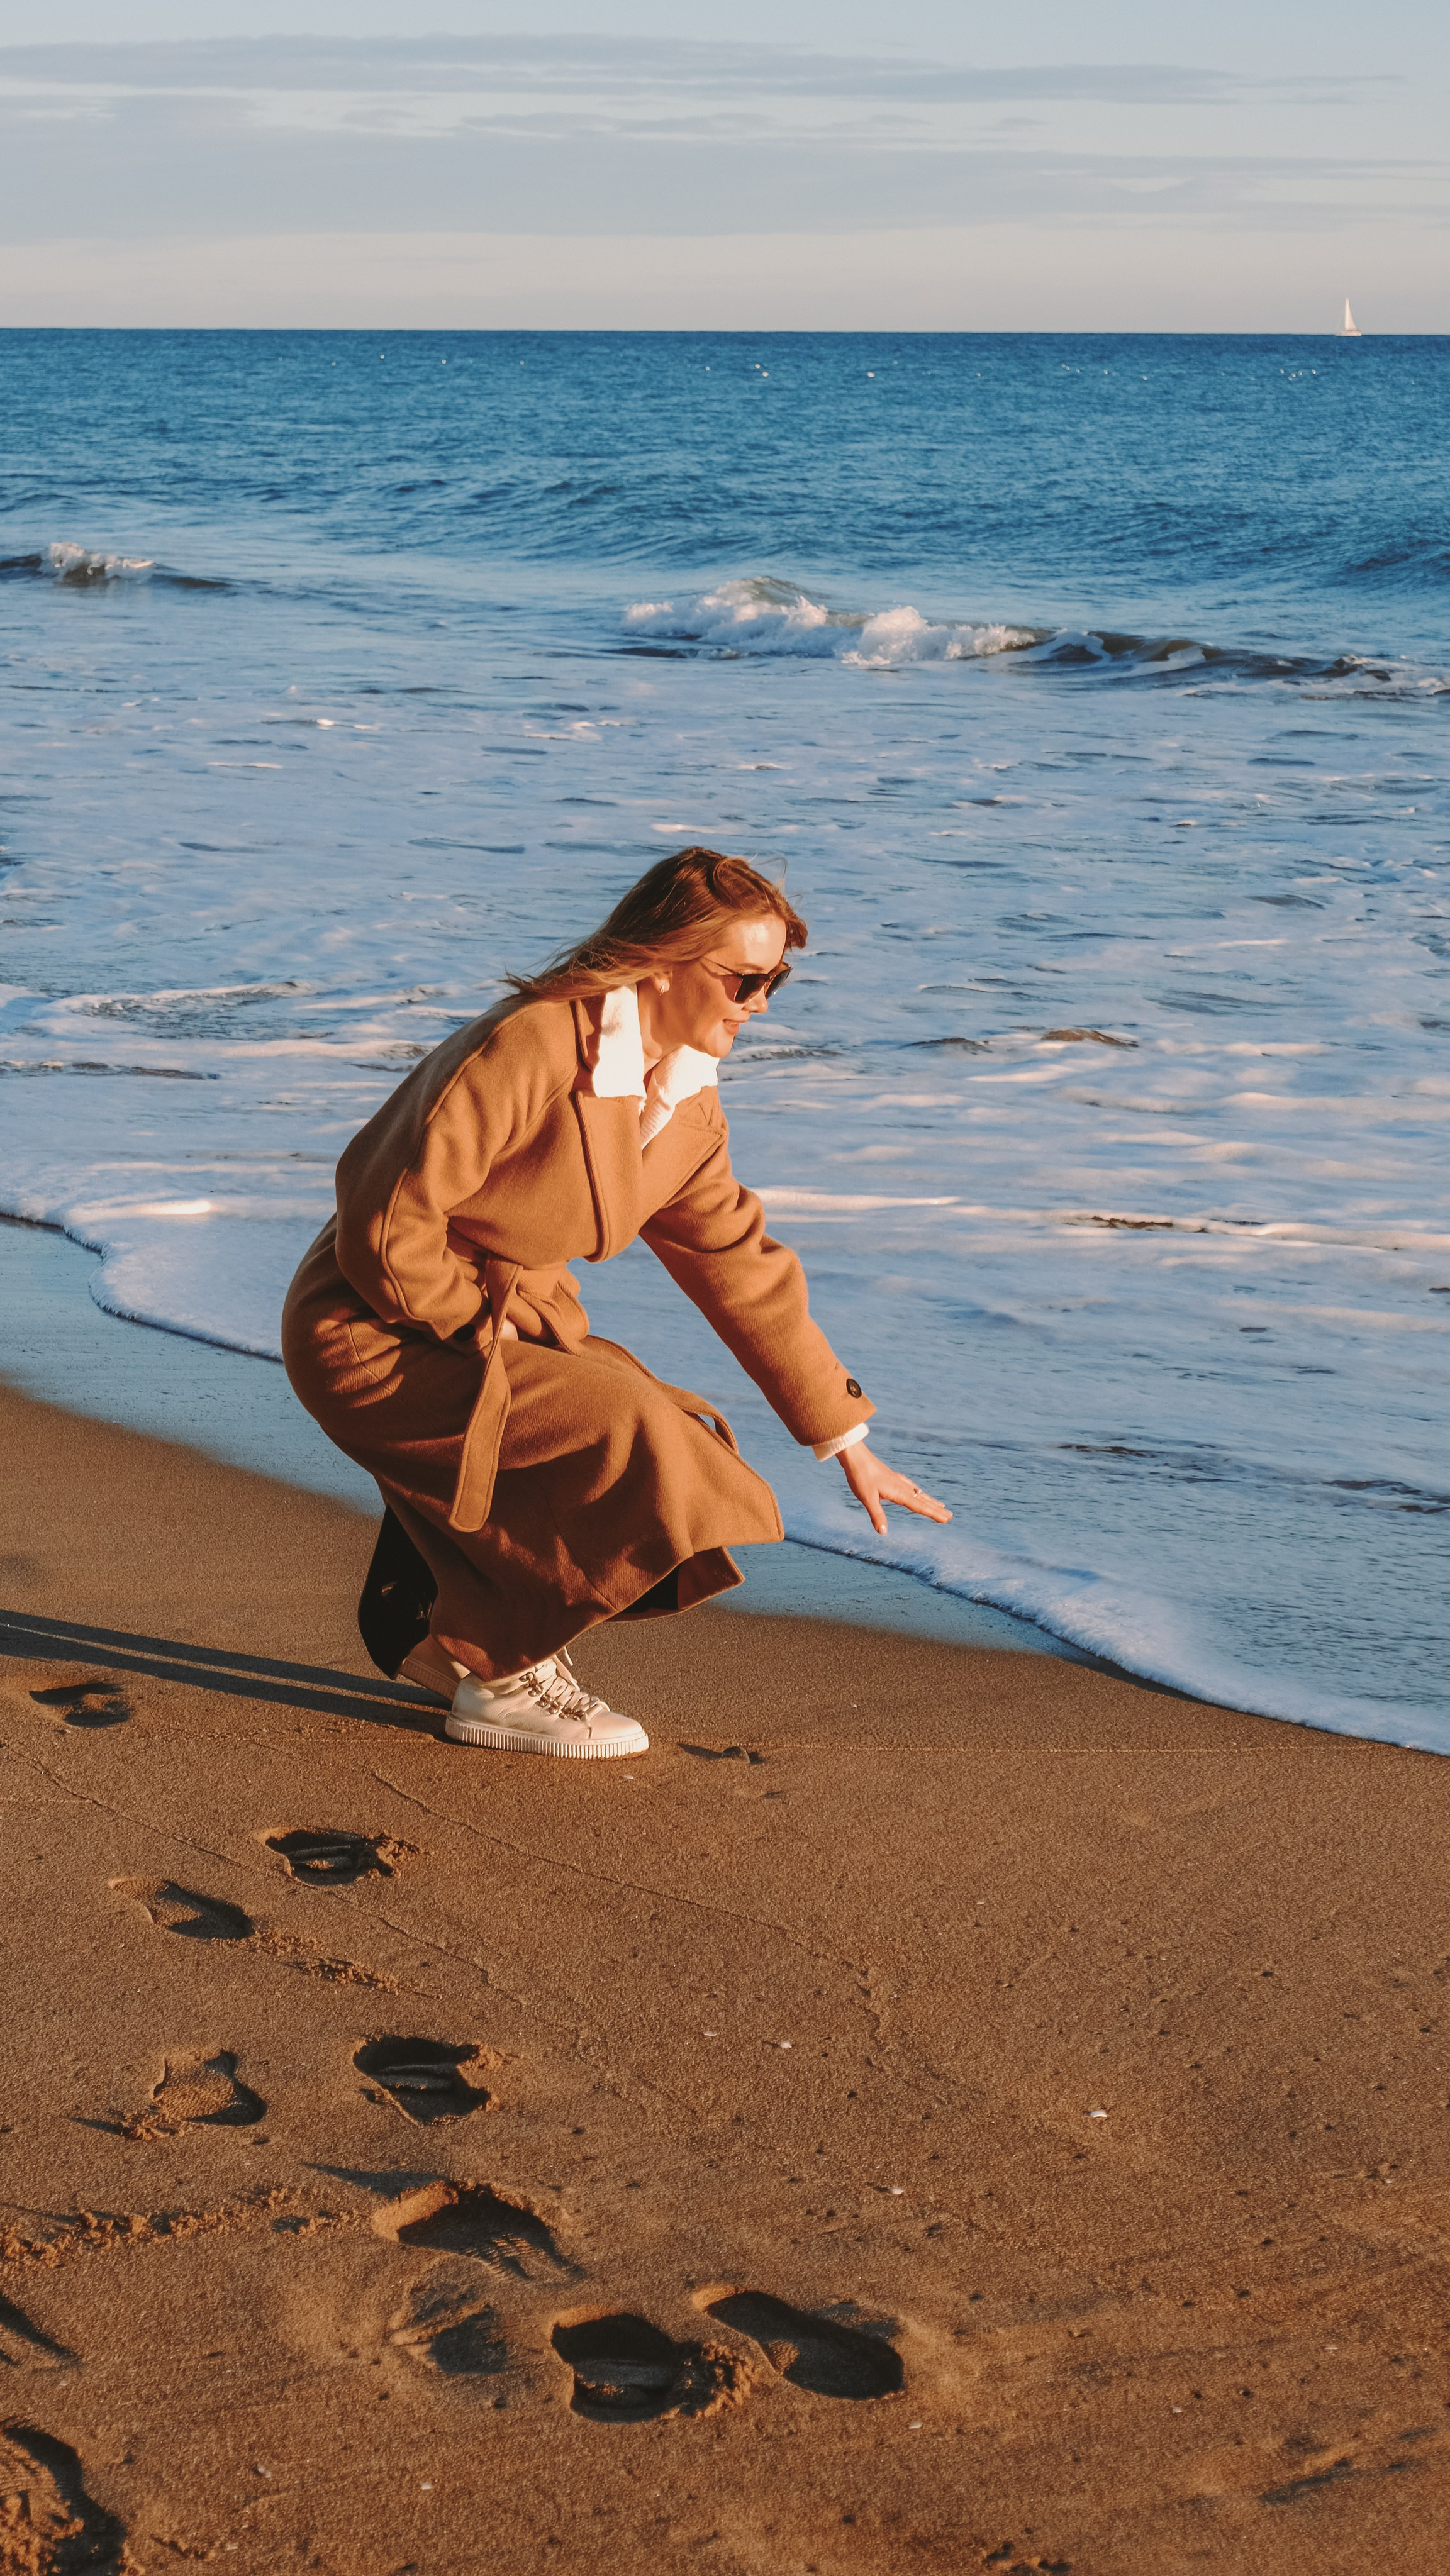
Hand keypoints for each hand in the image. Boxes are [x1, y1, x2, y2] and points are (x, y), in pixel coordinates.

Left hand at [837, 1443, 951, 1536]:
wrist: (855, 1456)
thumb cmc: (860, 1477)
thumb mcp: (867, 1498)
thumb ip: (876, 1515)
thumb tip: (884, 1532)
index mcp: (898, 1492)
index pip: (919, 1506)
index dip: (933, 1513)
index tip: (946, 1519)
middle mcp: (901, 1486)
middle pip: (922, 1500)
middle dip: (936, 1509)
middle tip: (950, 1516)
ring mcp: (897, 1480)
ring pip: (918, 1493)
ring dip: (930, 1500)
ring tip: (940, 1505)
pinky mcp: (892, 1477)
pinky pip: (910, 1487)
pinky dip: (918, 1492)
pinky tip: (916, 1491)